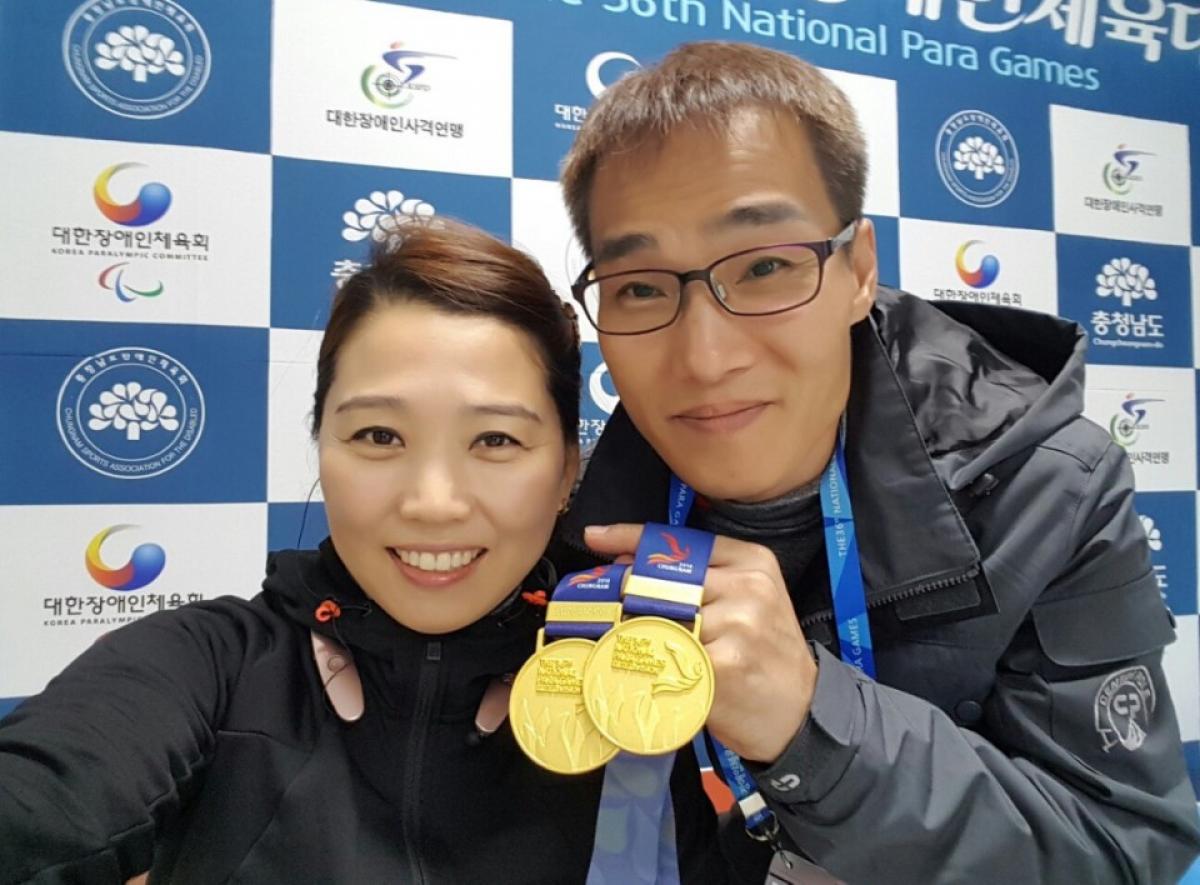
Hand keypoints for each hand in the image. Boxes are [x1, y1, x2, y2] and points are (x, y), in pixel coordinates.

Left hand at [585, 523, 816, 762]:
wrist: (803, 712)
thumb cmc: (764, 656)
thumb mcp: (745, 601)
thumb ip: (697, 578)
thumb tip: (626, 562)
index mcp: (752, 561)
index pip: (681, 541)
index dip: (631, 537)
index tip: (596, 537)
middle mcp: (748, 586)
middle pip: (661, 578)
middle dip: (623, 593)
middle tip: (601, 608)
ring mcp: (738, 624)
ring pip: (658, 619)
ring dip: (635, 635)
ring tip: (630, 648)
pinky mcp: (725, 664)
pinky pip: (668, 658)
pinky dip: (650, 666)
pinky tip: (647, 674)